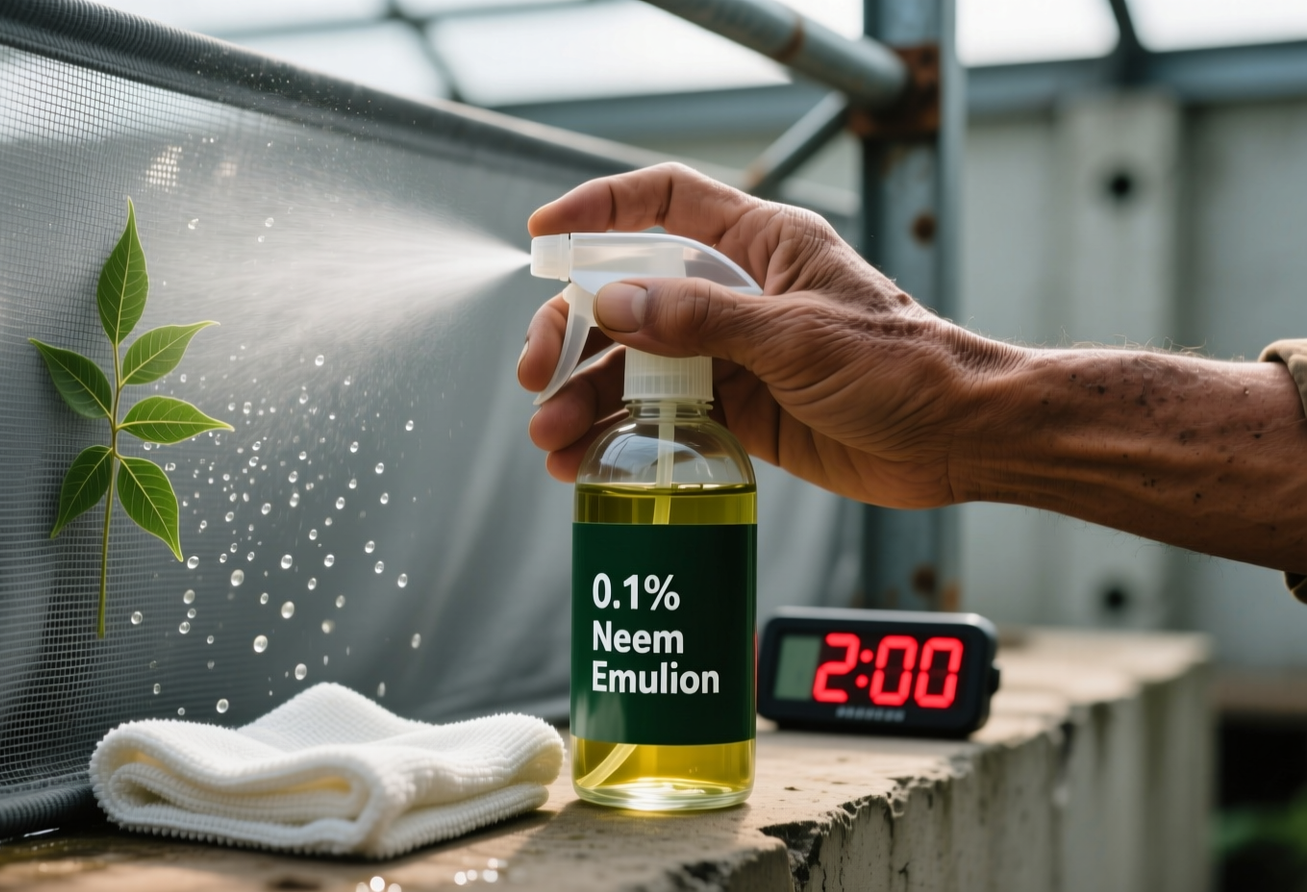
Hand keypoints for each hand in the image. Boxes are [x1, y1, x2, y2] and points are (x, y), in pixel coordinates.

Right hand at [518, 163, 1022, 507]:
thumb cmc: (904, 368)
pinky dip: (618, 436)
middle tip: (537, 372)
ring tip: (551, 438)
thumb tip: (613, 304)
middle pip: (629, 294)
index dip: (599, 211)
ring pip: (635, 364)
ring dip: (587, 397)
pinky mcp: (736, 410)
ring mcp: (732, 353)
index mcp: (760, 245)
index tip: (542, 237)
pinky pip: (659, 415)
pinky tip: (584, 461)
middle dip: (573, 330)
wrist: (959, 441)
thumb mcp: (798, 337)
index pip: (664, 204)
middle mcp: (738, 294)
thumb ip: (703, 321)